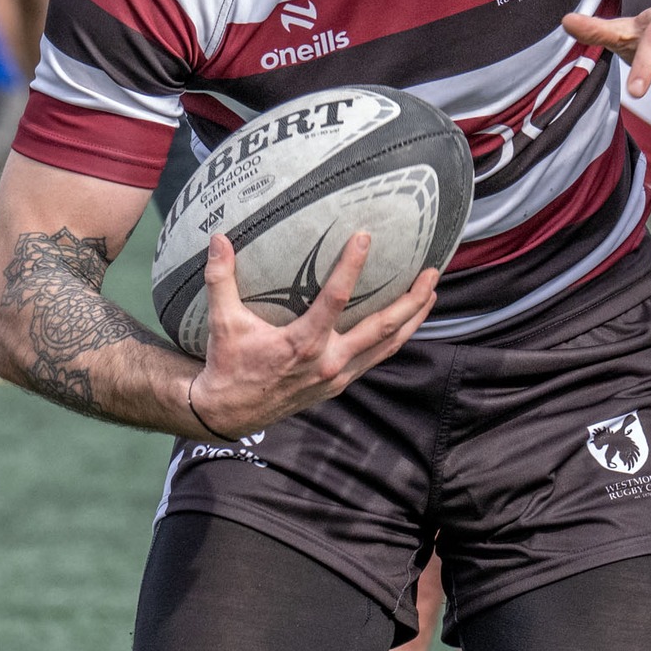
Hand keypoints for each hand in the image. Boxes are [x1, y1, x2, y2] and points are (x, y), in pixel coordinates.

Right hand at [187, 232, 437, 438]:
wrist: (229, 412)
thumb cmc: (228, 363)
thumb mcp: (222, 322)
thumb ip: (221, 279)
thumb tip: (217, 238)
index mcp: (302, 344)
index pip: (335, 299)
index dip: (351, 267)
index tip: (365, 238)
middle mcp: (329, 361)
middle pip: (382, 327)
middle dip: (411, 300)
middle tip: (432, 272)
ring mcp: (339, 375)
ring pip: (388, 345)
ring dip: (413, 318)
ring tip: (431, 292)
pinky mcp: (341, 382)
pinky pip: (377, 357)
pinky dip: (396, 337)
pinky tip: (406, 320)